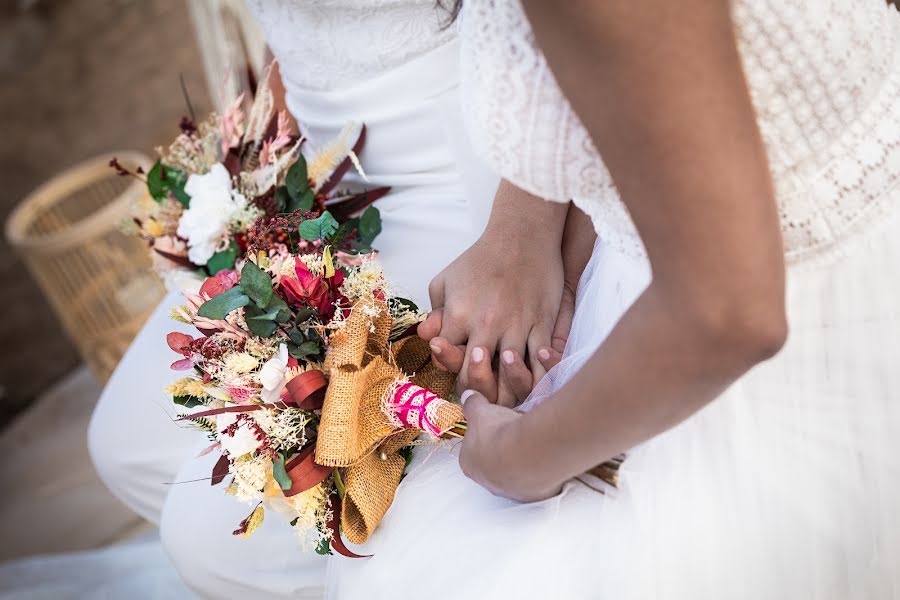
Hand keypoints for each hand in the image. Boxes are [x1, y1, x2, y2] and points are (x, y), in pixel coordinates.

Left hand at [424, 270, 576, 401]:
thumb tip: (426, 339)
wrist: (522, 235)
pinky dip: (537, 375)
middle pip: (476, 376)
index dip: (451, 367)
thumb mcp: (446, 280)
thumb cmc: (481, 258)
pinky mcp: (542, 324)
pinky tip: (532, 378)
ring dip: (506, 388)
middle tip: (479, 389)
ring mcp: (516, 326)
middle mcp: (486, 325)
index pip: (447, 359)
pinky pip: (541, 362)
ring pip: (510, 376)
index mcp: (458, 315)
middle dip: (475, 387)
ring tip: (504, 388)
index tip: (457, 366)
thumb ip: (435, 312)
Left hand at [458, 390, 561, 501]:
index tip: (497, 424)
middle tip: (515, 431)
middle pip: (493, 463)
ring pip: (514, 473)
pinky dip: (538, 468)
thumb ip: (472, 404)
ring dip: (521, 459)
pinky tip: (543, 453)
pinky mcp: (532, 496)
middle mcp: (486, 482)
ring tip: (531, 440)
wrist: (530, 452)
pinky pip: (534, 480)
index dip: (485, 434)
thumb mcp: (481, 411)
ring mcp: (510, 491)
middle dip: (503, 448)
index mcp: (468, 464)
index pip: (472, 449)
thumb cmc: (499, 432)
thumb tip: (467, 396)